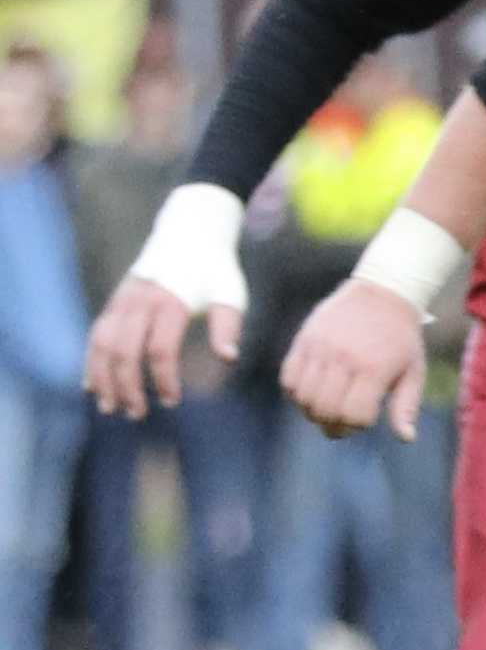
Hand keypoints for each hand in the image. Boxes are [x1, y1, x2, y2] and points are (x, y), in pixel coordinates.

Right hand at [88, 275, 230, 419]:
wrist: (188, 234)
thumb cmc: (215, 270)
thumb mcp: (230, 294)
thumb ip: (228, 326)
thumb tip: (229, 357)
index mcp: (170, 302)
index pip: (160, 350)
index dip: (164, 379)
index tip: (172, 401)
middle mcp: (140, 303)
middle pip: (124, 351)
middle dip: (127, 387)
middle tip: (137, 415)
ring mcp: (122, 302)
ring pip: (102, 345)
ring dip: (103, 379)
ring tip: (109, 408)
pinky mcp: (114, 304)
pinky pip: (96, 335)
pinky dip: (91, 361)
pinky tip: (92, 386)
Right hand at [281, 280, 428, 441]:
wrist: (381, 294)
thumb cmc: (401, 338)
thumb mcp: (413, 370)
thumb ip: (406, 405)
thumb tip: (406, 438)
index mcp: (374, 368)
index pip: (354, 415)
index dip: (357, 426)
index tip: (364, 420)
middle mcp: (344, 359)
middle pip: (325, 410)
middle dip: (332, 425)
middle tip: (340, 424)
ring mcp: (320, 348)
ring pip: (303, 397)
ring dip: (312, 412)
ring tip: (326, 409)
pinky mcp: (304, 340)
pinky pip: (288, 378)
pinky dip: (295, 394)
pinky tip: (312, 393)